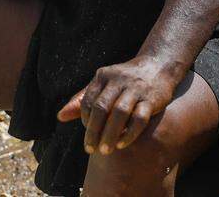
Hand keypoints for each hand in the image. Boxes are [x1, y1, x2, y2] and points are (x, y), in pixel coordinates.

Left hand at [57, 56, 178, 154]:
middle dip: (94, 131)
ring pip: (120, 113)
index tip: (87, 136)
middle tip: (90, 149)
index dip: (85, 121)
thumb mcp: (102, 84)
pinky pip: (139, 118)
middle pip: (102, 108)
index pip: (89, 101)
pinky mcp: (152, 99)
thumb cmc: (124, 81)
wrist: (157, 67)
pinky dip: (130, 133)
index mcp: (103, 76)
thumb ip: (81, 100)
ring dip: (110, 134)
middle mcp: (118, 80)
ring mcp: (136, 89)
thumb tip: (60, 117)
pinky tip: (122, 144)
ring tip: (104, 151)